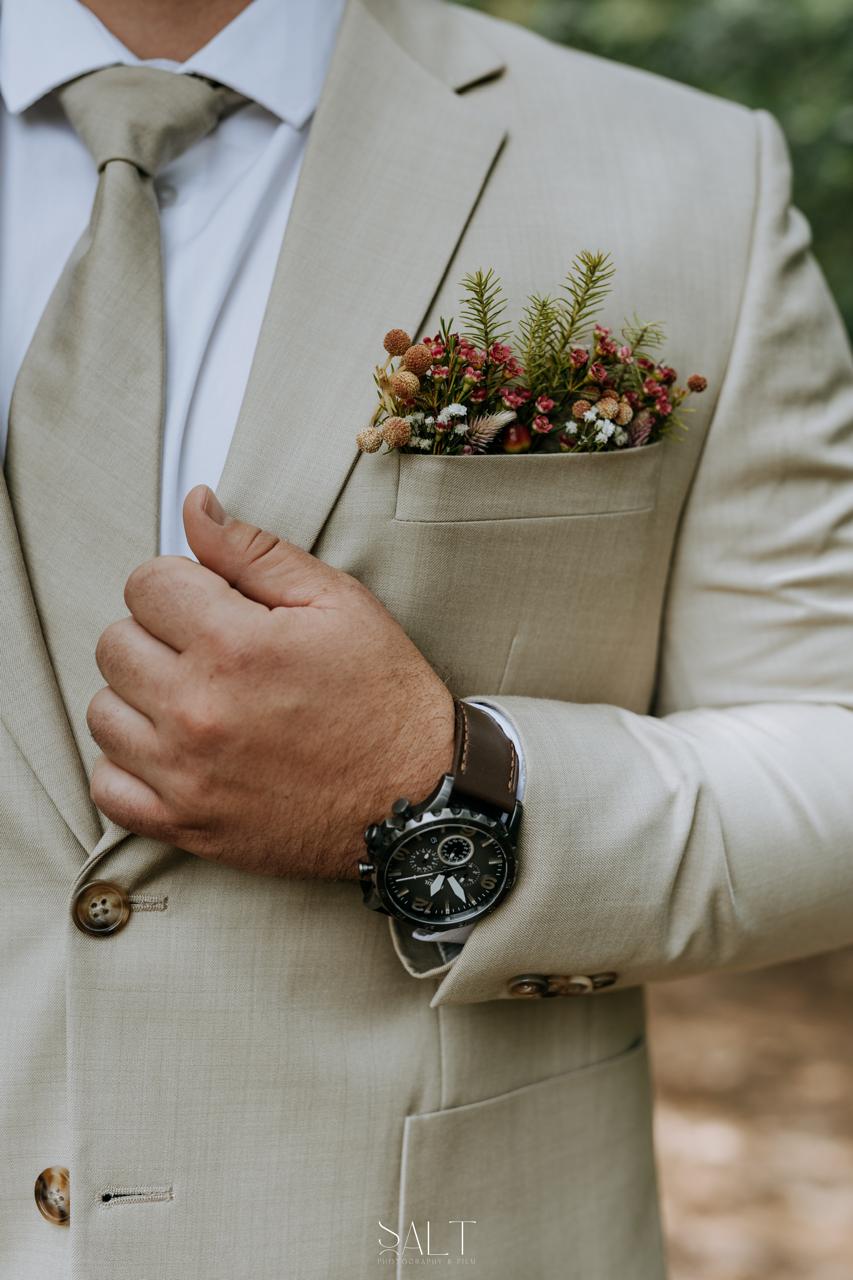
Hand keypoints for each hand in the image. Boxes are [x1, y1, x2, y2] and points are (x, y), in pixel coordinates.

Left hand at [87, 486, 454, 877]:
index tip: (213, 604)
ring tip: (196, 700)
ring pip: (103, 711)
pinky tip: (175, 751)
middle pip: (115, 643)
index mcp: (236, 646)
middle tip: (211, 652)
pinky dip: (130, 766)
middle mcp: (198, 710)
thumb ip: (256, 552)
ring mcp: (185, 774)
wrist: (417, 801)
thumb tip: (196, 508)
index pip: (146, 583)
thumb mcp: (338, 604)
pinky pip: (107, 785)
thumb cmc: (385, 701)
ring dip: (140, 698)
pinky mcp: (185, 823)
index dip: (182, 583)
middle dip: (158, 635)